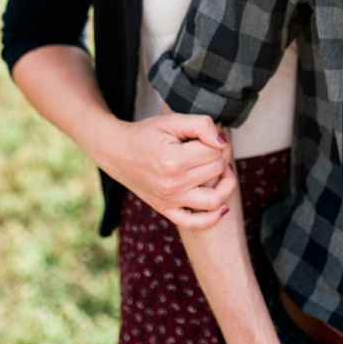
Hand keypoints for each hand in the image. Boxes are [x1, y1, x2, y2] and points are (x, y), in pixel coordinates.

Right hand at [104, 113, 234, 228]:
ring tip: (223, 171)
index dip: (220, 140)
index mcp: (173, 161)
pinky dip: (212, 219)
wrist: (116, 152)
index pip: (215, 152)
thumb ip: (201, 126)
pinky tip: (222, 207)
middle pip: (217, 171)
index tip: (213, 135)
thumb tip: (222, 141)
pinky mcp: (165, 209)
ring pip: (214, 199)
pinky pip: (194, 223)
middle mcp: (172, 184)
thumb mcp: (172, 121)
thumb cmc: (145, 134)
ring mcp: (169, 200)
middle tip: (215, 147)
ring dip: (227, 184)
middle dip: (223, 155)